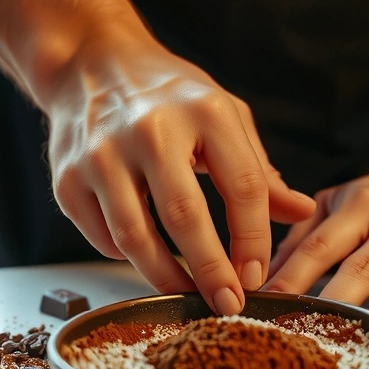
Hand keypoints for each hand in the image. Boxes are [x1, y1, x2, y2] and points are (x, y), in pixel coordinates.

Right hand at [46, 35, 315, 314]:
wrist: (90, 63)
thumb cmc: (167, 94)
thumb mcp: (223, 115)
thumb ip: (258, 170)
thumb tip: (301, 214)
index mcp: (203, 110)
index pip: (241, 187)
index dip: (253, 240)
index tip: (256, 276)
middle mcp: (149, 129)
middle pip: (185, 217)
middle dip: (211, 271)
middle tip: (227, 304)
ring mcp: (101, 155)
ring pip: (135, 238)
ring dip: (166, 278)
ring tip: (188, 294)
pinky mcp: (68, 179)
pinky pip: (103, 238)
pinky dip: (128, 257)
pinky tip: (146, 257)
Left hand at [263, 151, 368, 354]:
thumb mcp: (348, 197)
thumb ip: (307, 231)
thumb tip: (266, 271)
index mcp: (361, 205)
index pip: (320, 246)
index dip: (291, 277)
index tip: (264, 307)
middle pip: (363, 265)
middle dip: (333, 302)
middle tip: (307, 338)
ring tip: (367, 344)